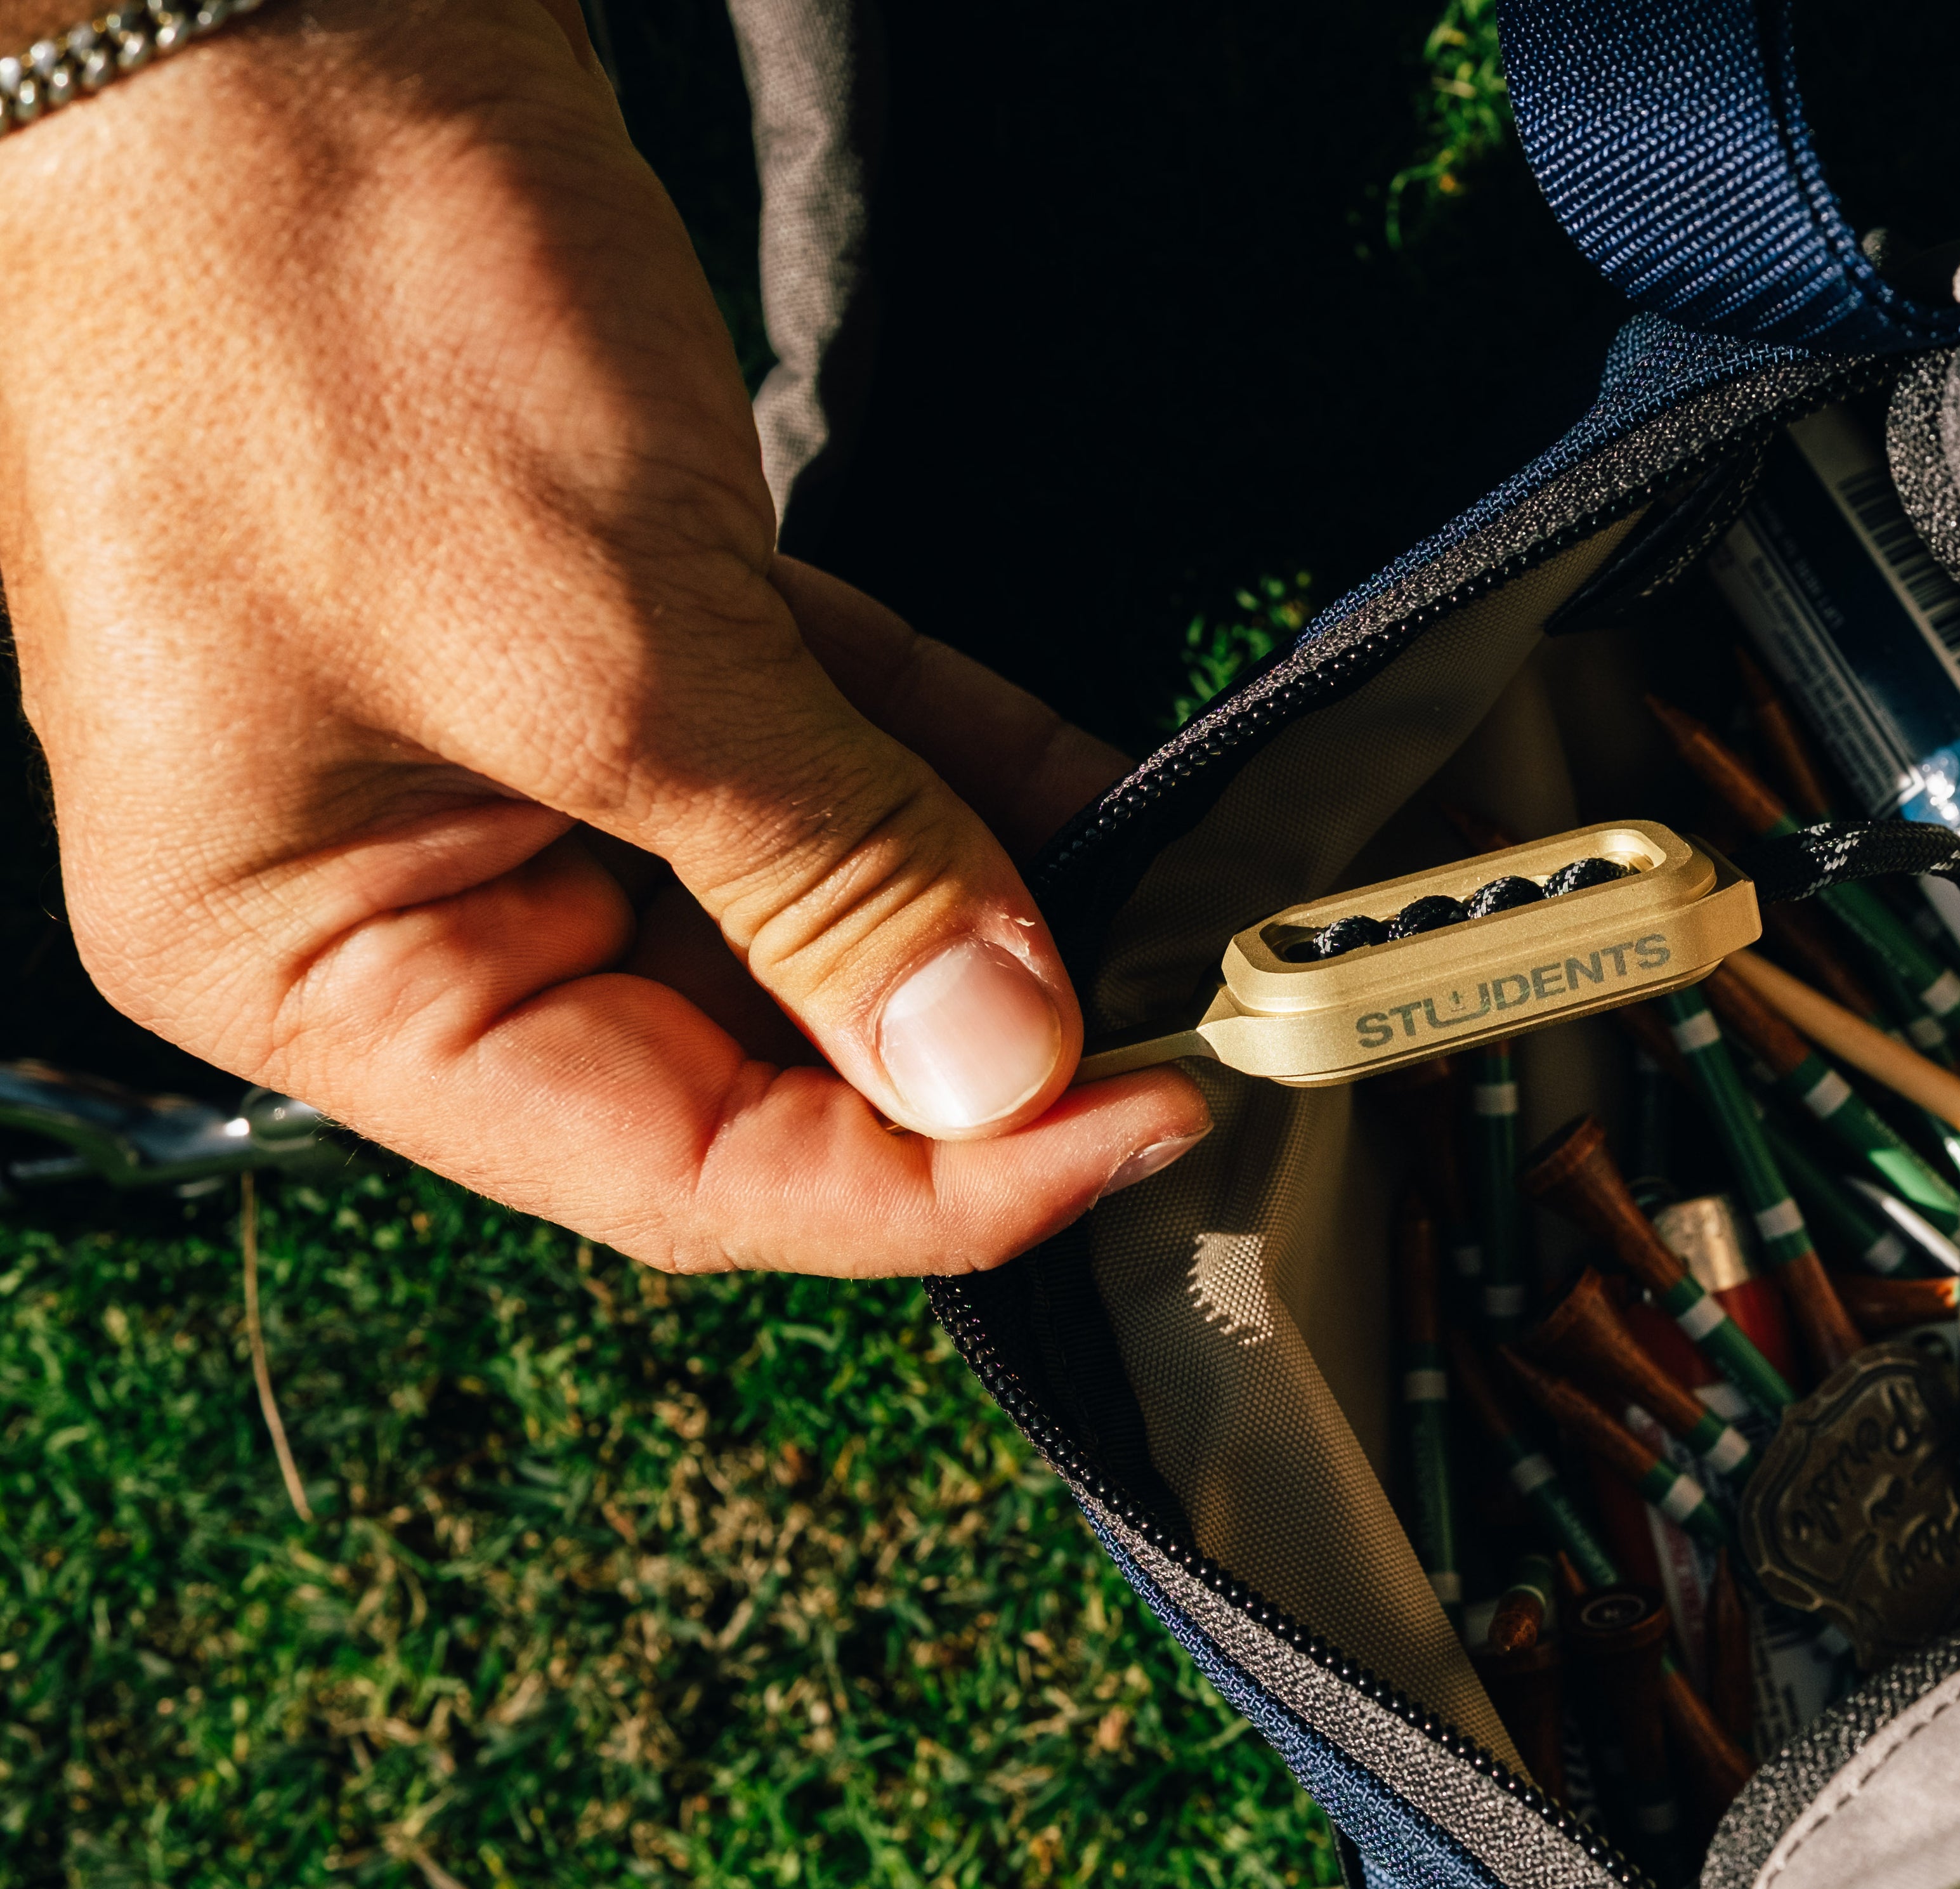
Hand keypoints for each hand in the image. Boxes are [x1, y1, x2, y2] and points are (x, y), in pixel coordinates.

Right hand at [1, 0, 1205, 1272]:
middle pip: (746, 1050)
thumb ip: (817, 873)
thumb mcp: (596, 654)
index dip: (923, 1183)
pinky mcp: (609, 628)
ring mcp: (512, 756)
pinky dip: (956, 767)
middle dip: (969, 1044)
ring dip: (988, 909)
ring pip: (798, 898)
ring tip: (1182, 924)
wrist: (257, 3)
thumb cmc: (306, 306)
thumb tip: (997, 1063)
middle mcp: (408, 889)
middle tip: (1186, 1024)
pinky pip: (814, 746)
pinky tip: (1114, 797)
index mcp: (313, 966)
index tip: (1135, 1128)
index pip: (672, 1167)